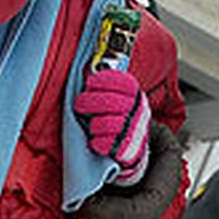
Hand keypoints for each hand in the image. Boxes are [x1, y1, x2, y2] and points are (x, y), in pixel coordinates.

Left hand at [74, 68, 150, 184]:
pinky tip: (95, 140)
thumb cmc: (118, 117)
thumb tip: (86, 68)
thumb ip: (107, 86)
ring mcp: (135, 130)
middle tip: (79, 104)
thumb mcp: (118, 97)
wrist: (132, 147)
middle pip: (110, 102)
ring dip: (93, 124)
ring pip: (106, 124)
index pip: (121, 82)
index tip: (89, 83)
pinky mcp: (128, 150)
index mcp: (136, 94)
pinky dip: (96, 142)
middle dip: (88, 102)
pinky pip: (106, 144)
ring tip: (91, 124)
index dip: (102, 80)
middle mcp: (139, 110)